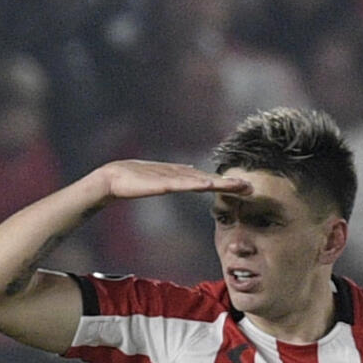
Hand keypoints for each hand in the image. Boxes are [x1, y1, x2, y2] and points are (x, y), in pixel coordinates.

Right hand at [100, 160, 252, 202]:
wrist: (112, 178)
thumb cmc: (133, 179)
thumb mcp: (162, 179)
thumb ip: (180, 177)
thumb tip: (197, 177)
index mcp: (180, 176)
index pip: (207, 181)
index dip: (226, 183)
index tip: (244, 187)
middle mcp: (179, 175)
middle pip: (209, 179)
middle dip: (230, 183)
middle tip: (250, 187)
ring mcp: (171, 178)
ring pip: (201, 181)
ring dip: (220, 184)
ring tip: (237, 186)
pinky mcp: (161, 183)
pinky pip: (182, 184)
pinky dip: (197, 184)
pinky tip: (209, 186)